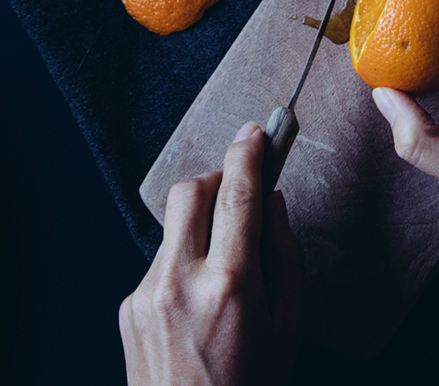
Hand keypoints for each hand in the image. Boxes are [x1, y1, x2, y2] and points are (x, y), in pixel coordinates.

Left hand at [120, 123, 303, 385]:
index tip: (256, 133)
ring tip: (221, 263)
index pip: (238, 195)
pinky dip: (183, 260)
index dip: (248, 154)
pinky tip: (198, 296)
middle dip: (216, 179)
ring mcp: (148, 293)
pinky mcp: (129, 306)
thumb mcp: (289, 325)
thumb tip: (272, 203)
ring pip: (173, 226)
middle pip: (189, 191)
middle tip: (238, 193)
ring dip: (200, 224)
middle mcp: (181, 282)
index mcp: (230, 286)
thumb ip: (287, 255)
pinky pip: (160, 260)